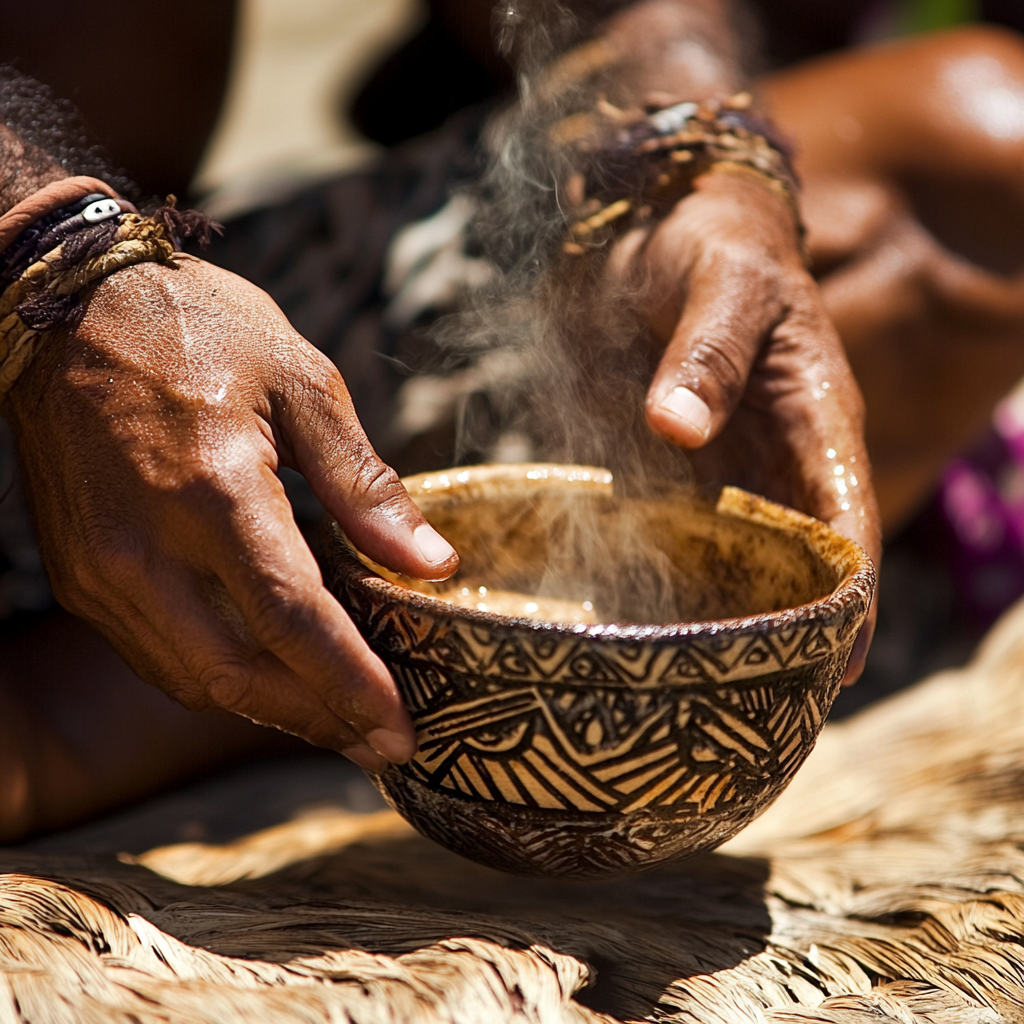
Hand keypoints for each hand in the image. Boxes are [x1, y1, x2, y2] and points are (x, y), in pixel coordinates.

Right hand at [5, 258, 458, 768]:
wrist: (65, 304)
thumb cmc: (195, 328)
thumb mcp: (303, 381)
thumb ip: (367, 484)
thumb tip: (432, 563)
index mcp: (215, 491)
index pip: (293, 621)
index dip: (351, 684)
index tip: (401, 728)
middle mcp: (146, 547)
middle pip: (240, 674)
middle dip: (318, 718)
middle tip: (382, 741)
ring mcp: (100, 570)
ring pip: (192, 679)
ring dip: (270, 709)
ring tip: (336, 718)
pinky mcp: (79, 574)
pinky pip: (156, 654)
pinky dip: (218, 678)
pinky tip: (267, 674)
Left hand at [612, 168, 881, 680]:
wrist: (654, 227)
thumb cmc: (710, 242)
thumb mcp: (721, 282)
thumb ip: (706, 352)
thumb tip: (675, 428)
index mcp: (815, 422)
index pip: (846, 525)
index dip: (848, 598)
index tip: (836, 668)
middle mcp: (774, 463)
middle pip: (794, 567)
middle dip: (786, 634)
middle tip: (759, 709)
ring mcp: (718, 476)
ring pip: (732, 568)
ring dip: (721, 624)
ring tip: (693, 695)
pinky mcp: (665, 475)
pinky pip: (670, 543)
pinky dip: (661, 588)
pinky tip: (636, 634)